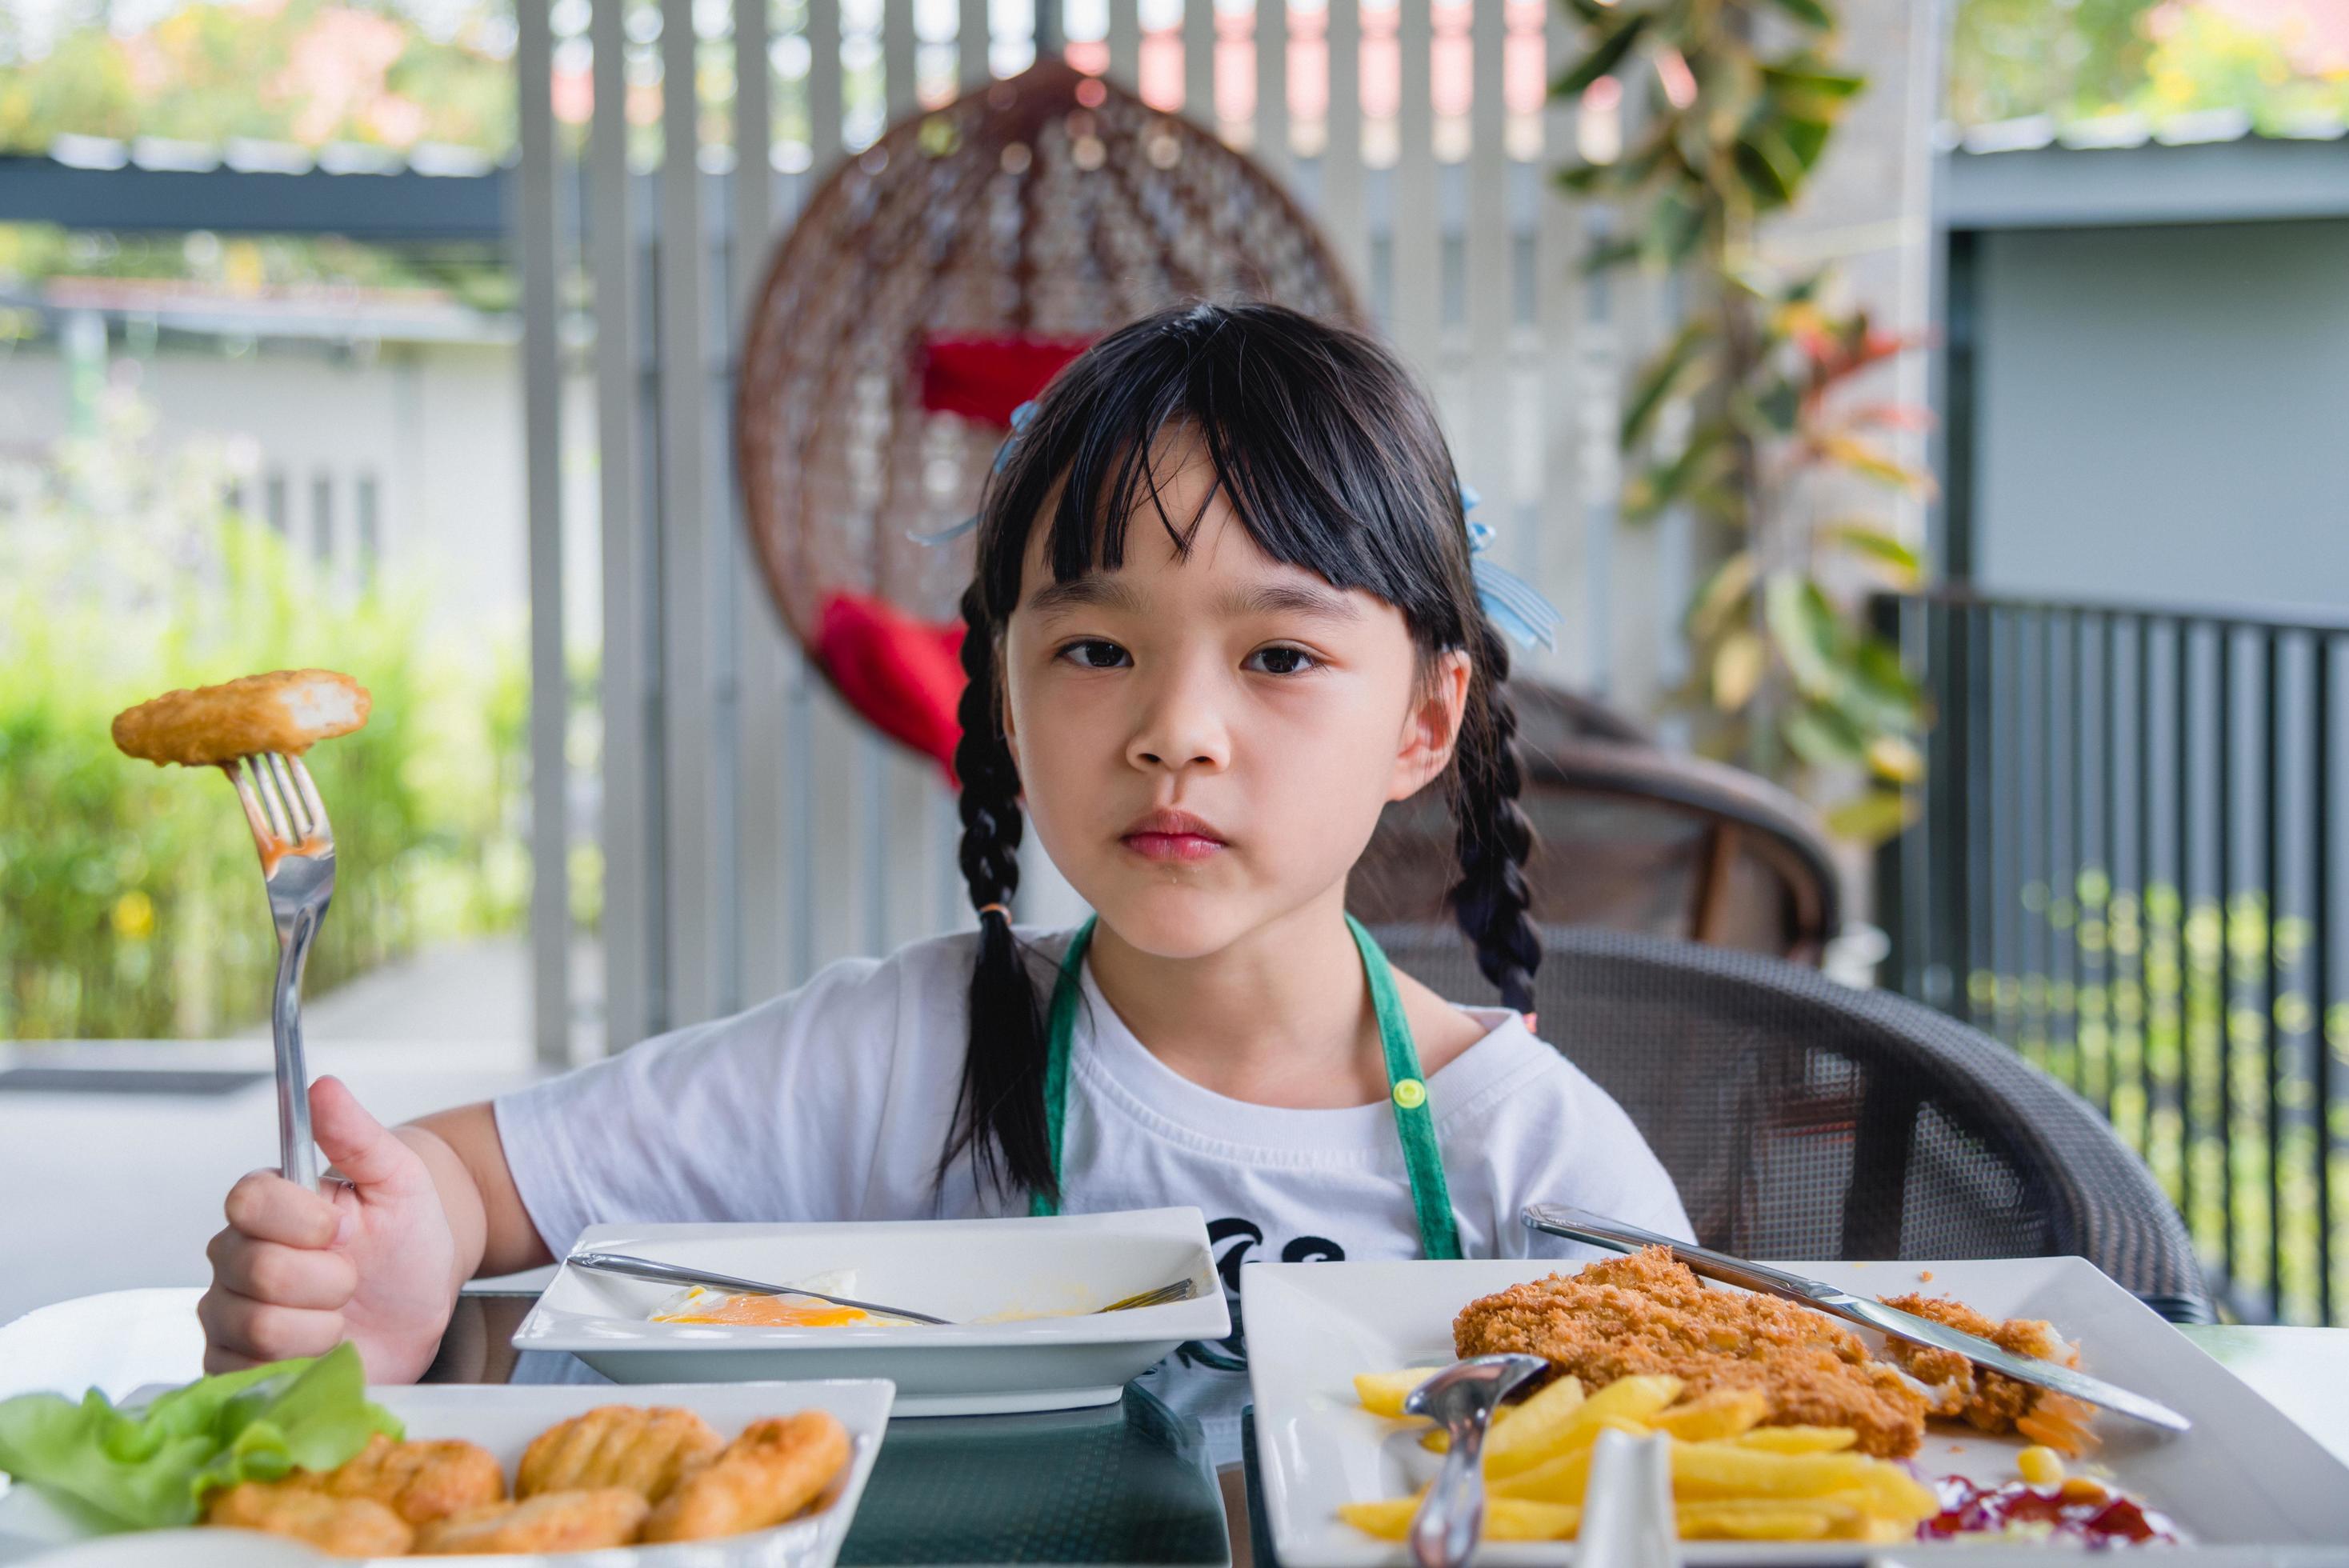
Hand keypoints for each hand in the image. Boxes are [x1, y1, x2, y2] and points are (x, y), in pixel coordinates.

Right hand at [199, 1076, 460, 1382]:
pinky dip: (303, 1364)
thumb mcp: (398, 1180)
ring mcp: (229, 1312)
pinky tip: (326, 1348)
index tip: (342, 1228)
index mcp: (265, 1203)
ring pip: (257, 1327)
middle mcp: (234, 1255)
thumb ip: (357, 1136)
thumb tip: (323, 1086)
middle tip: (355, 1278)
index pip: (247, 1200)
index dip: (299, 1220)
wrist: (420, 1302)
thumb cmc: (405, 1238)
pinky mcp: (234, 1365)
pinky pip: (248, 1372)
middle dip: (329, 1280)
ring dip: (323, 1326)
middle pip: (256, 1271)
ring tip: (344, 1315)